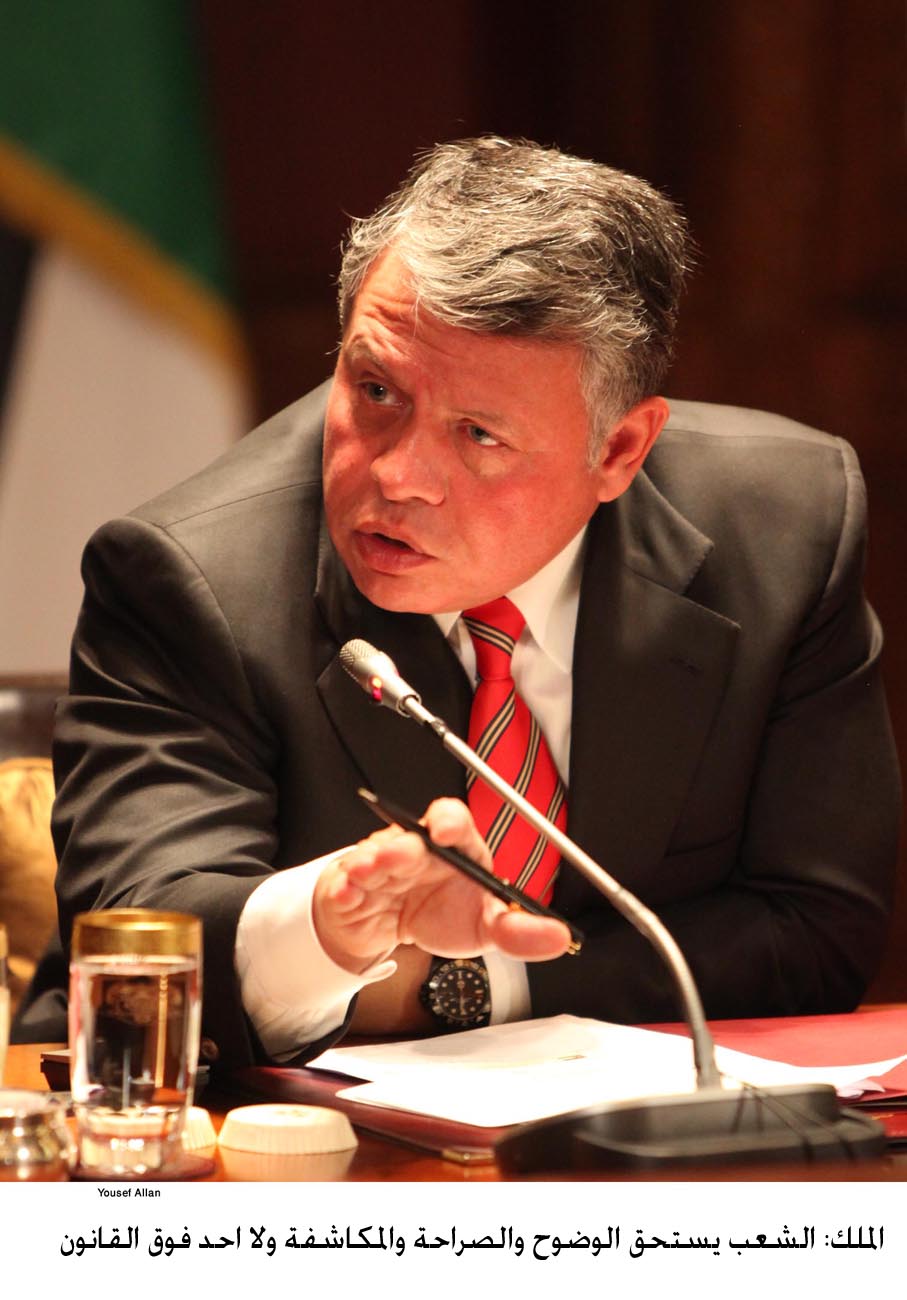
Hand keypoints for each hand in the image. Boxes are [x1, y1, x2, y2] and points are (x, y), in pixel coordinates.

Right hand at [312, 797, 570, 974]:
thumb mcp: (484, 927)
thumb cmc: (441, 913)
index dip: (448, 820)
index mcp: (453, 849)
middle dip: (402, 844)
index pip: (451, 820)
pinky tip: (348, 894)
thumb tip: (559, 936)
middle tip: (401, 855)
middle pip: (407, 836)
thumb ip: (518, 931)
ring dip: (369, 863)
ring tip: (370, 872)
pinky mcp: (350, 886)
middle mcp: (415, 850)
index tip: (445, 829)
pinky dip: (344, 889)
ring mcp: (379, 865)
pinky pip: (342, 883)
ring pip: (371, 855)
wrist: (394, 932)